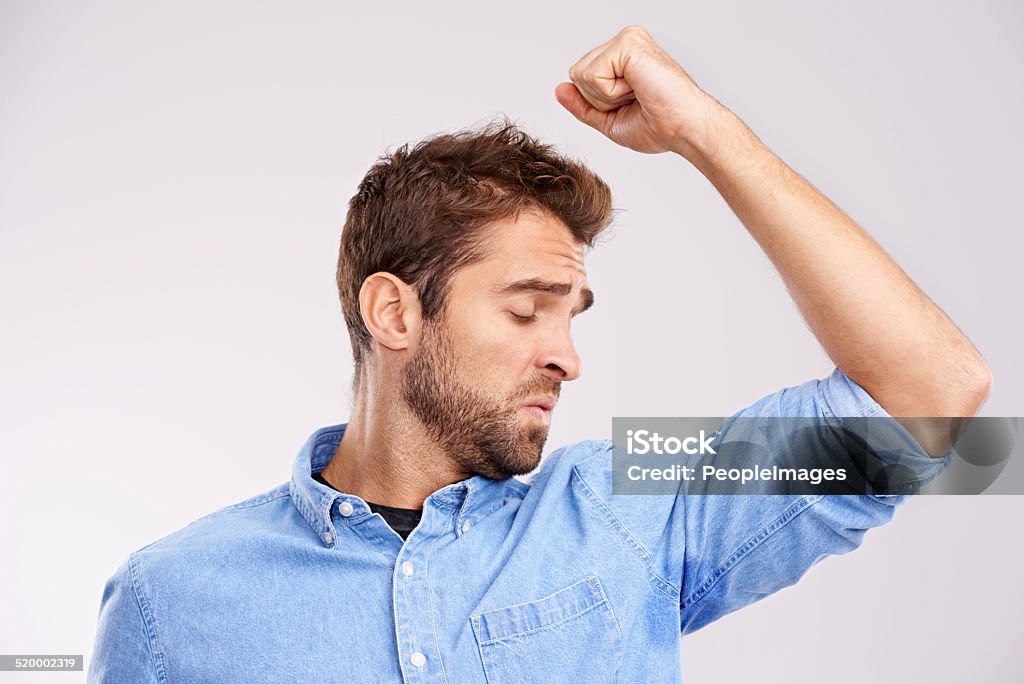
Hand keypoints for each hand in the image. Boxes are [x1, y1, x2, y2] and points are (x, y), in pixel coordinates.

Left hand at [555, 26, 717, 156]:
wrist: (684, 129)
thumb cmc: (659, 125)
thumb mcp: (609, 119)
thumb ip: (583, 105)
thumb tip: (559, 90)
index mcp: (622, 56)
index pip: (581, 78)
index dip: (598, 103)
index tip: (631, 105)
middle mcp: (624, 42)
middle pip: (577, 75)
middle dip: (599, 100)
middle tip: (635, 101)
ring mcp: (627, 39)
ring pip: (581, 74)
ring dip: (606, 97)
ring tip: (637, 94)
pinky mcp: (628, 42)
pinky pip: (592, 75)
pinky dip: (611, 93)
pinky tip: (637, 88)